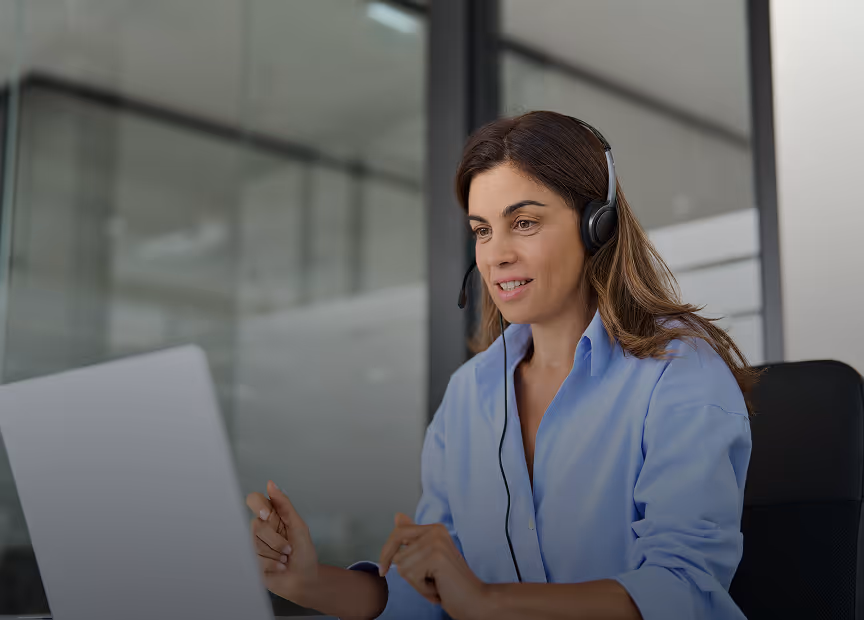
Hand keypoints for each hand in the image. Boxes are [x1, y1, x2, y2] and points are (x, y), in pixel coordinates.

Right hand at [246, 480, 319, 604]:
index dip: (257, 505)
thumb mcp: (299, 526)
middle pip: (256, 525)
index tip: (266, 515)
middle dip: (276, 540)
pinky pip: (255, 559)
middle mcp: (260, 529)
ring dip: (275, 553)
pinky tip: (279, 567)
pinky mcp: (251, 562)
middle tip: (288, 548)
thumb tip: (271, 483)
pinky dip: (271, 564)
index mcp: (271, 516)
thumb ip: (284, 505)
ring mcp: (254, 546)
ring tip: (285, 559)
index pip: (254, 500)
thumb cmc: (303, 553)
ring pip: (255, 543)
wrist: (305, 580)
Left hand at [378, 513, 488, 619]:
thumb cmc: (450, 583)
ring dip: (417, 583)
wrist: (474, 600)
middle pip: (397, 553)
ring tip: (436, 583)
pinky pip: (411, 576)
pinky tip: (438, 588)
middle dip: (406, 573)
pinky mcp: (436, 556)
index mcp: (435, 529)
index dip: (387, 553)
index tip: (383, 570)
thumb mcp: (427, 559)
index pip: (398, 533)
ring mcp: (436, 542)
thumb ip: (413, 539)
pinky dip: (422, 589)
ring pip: (402, 567)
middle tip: (428, 581)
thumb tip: (397, 515)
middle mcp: (436, 530)